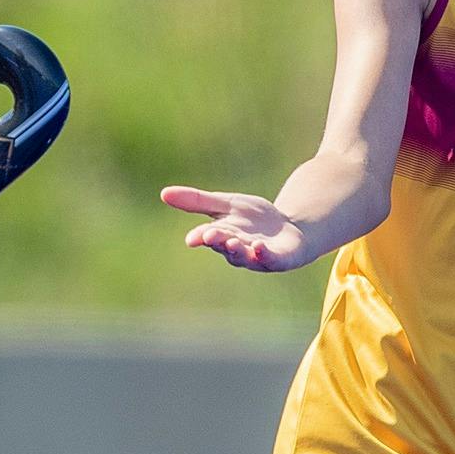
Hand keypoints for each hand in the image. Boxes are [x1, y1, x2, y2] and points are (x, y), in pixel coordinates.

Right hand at [162, 185, 310, 272]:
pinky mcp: (278, 259)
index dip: (200, 237)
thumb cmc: (255, 219)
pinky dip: (263, 255)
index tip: (193, 237)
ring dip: (237, 251)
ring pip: (243, 257)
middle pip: (224, 247)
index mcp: (221, 235)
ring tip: (233, 242)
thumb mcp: (227, 204)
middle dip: (218, 242)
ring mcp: (257, 256)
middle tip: (210, 236)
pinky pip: (269, 260)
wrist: (292, 228)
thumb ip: (197, 201)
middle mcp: (236, 249)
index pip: (207, 237)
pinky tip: (259, 246)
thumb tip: (163, 193)